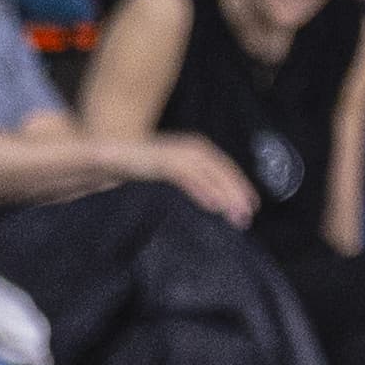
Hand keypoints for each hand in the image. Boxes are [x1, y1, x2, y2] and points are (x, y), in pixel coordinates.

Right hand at [138, 134, 257, 227]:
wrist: (111, 153)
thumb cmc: (146, 166)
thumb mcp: (176, 171)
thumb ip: (196, 181)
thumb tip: (219, 203)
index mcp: (198, 149)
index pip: (226, 168)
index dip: (241, 186)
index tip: (253, 205)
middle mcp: (192, 148)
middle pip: (223, 171)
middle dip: (238, 194)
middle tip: (248, 216)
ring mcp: (178, 153)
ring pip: (209, 175)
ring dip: (225, 195)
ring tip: (236, 214)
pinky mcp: (163, 161)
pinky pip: (188, 177)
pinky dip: (203, 191)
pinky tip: (214, 206)